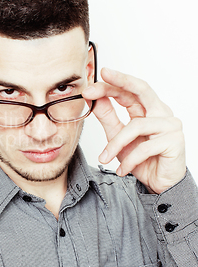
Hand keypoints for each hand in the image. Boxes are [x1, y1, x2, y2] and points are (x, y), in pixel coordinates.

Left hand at [82, 67, 185, 193]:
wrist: (159, 184)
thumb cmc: (141, 159)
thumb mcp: (117, 135)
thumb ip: (108, 116)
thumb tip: (94, 98)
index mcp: (148, 108)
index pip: (130, 90)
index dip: (112, 84)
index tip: (92, 84)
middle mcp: (161, 113)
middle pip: (142, 90)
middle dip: (120, 82)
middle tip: (99, 82)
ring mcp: (170, 126)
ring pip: (135, 126)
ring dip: (116, 144)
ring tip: (105, 157)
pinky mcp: (174, 142)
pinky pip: (144, 148)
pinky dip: (129, 160)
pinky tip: (122, 169)